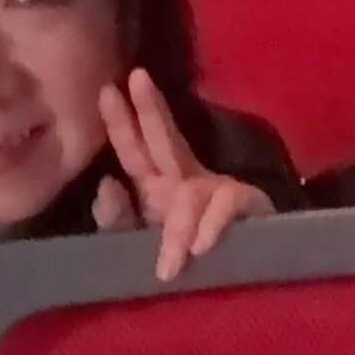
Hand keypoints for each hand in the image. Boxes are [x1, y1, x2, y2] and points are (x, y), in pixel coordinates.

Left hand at [94, 68, 274, 281]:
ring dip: (177, 231)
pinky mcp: (247, 205)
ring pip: (190, 196)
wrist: (244, 275)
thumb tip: (106, 184)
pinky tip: (200, 247)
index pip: (134, 149)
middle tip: (137, 79)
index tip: (106, 90)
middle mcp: (184, 179)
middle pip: (164, 139)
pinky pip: (225, 207)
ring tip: (167, 268)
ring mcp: (217, 190)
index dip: (121, 123)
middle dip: (150, 110)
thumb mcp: (140, 243)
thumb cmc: (187, 259)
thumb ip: (117, 220)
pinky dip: (210, 227)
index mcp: (156, 184)